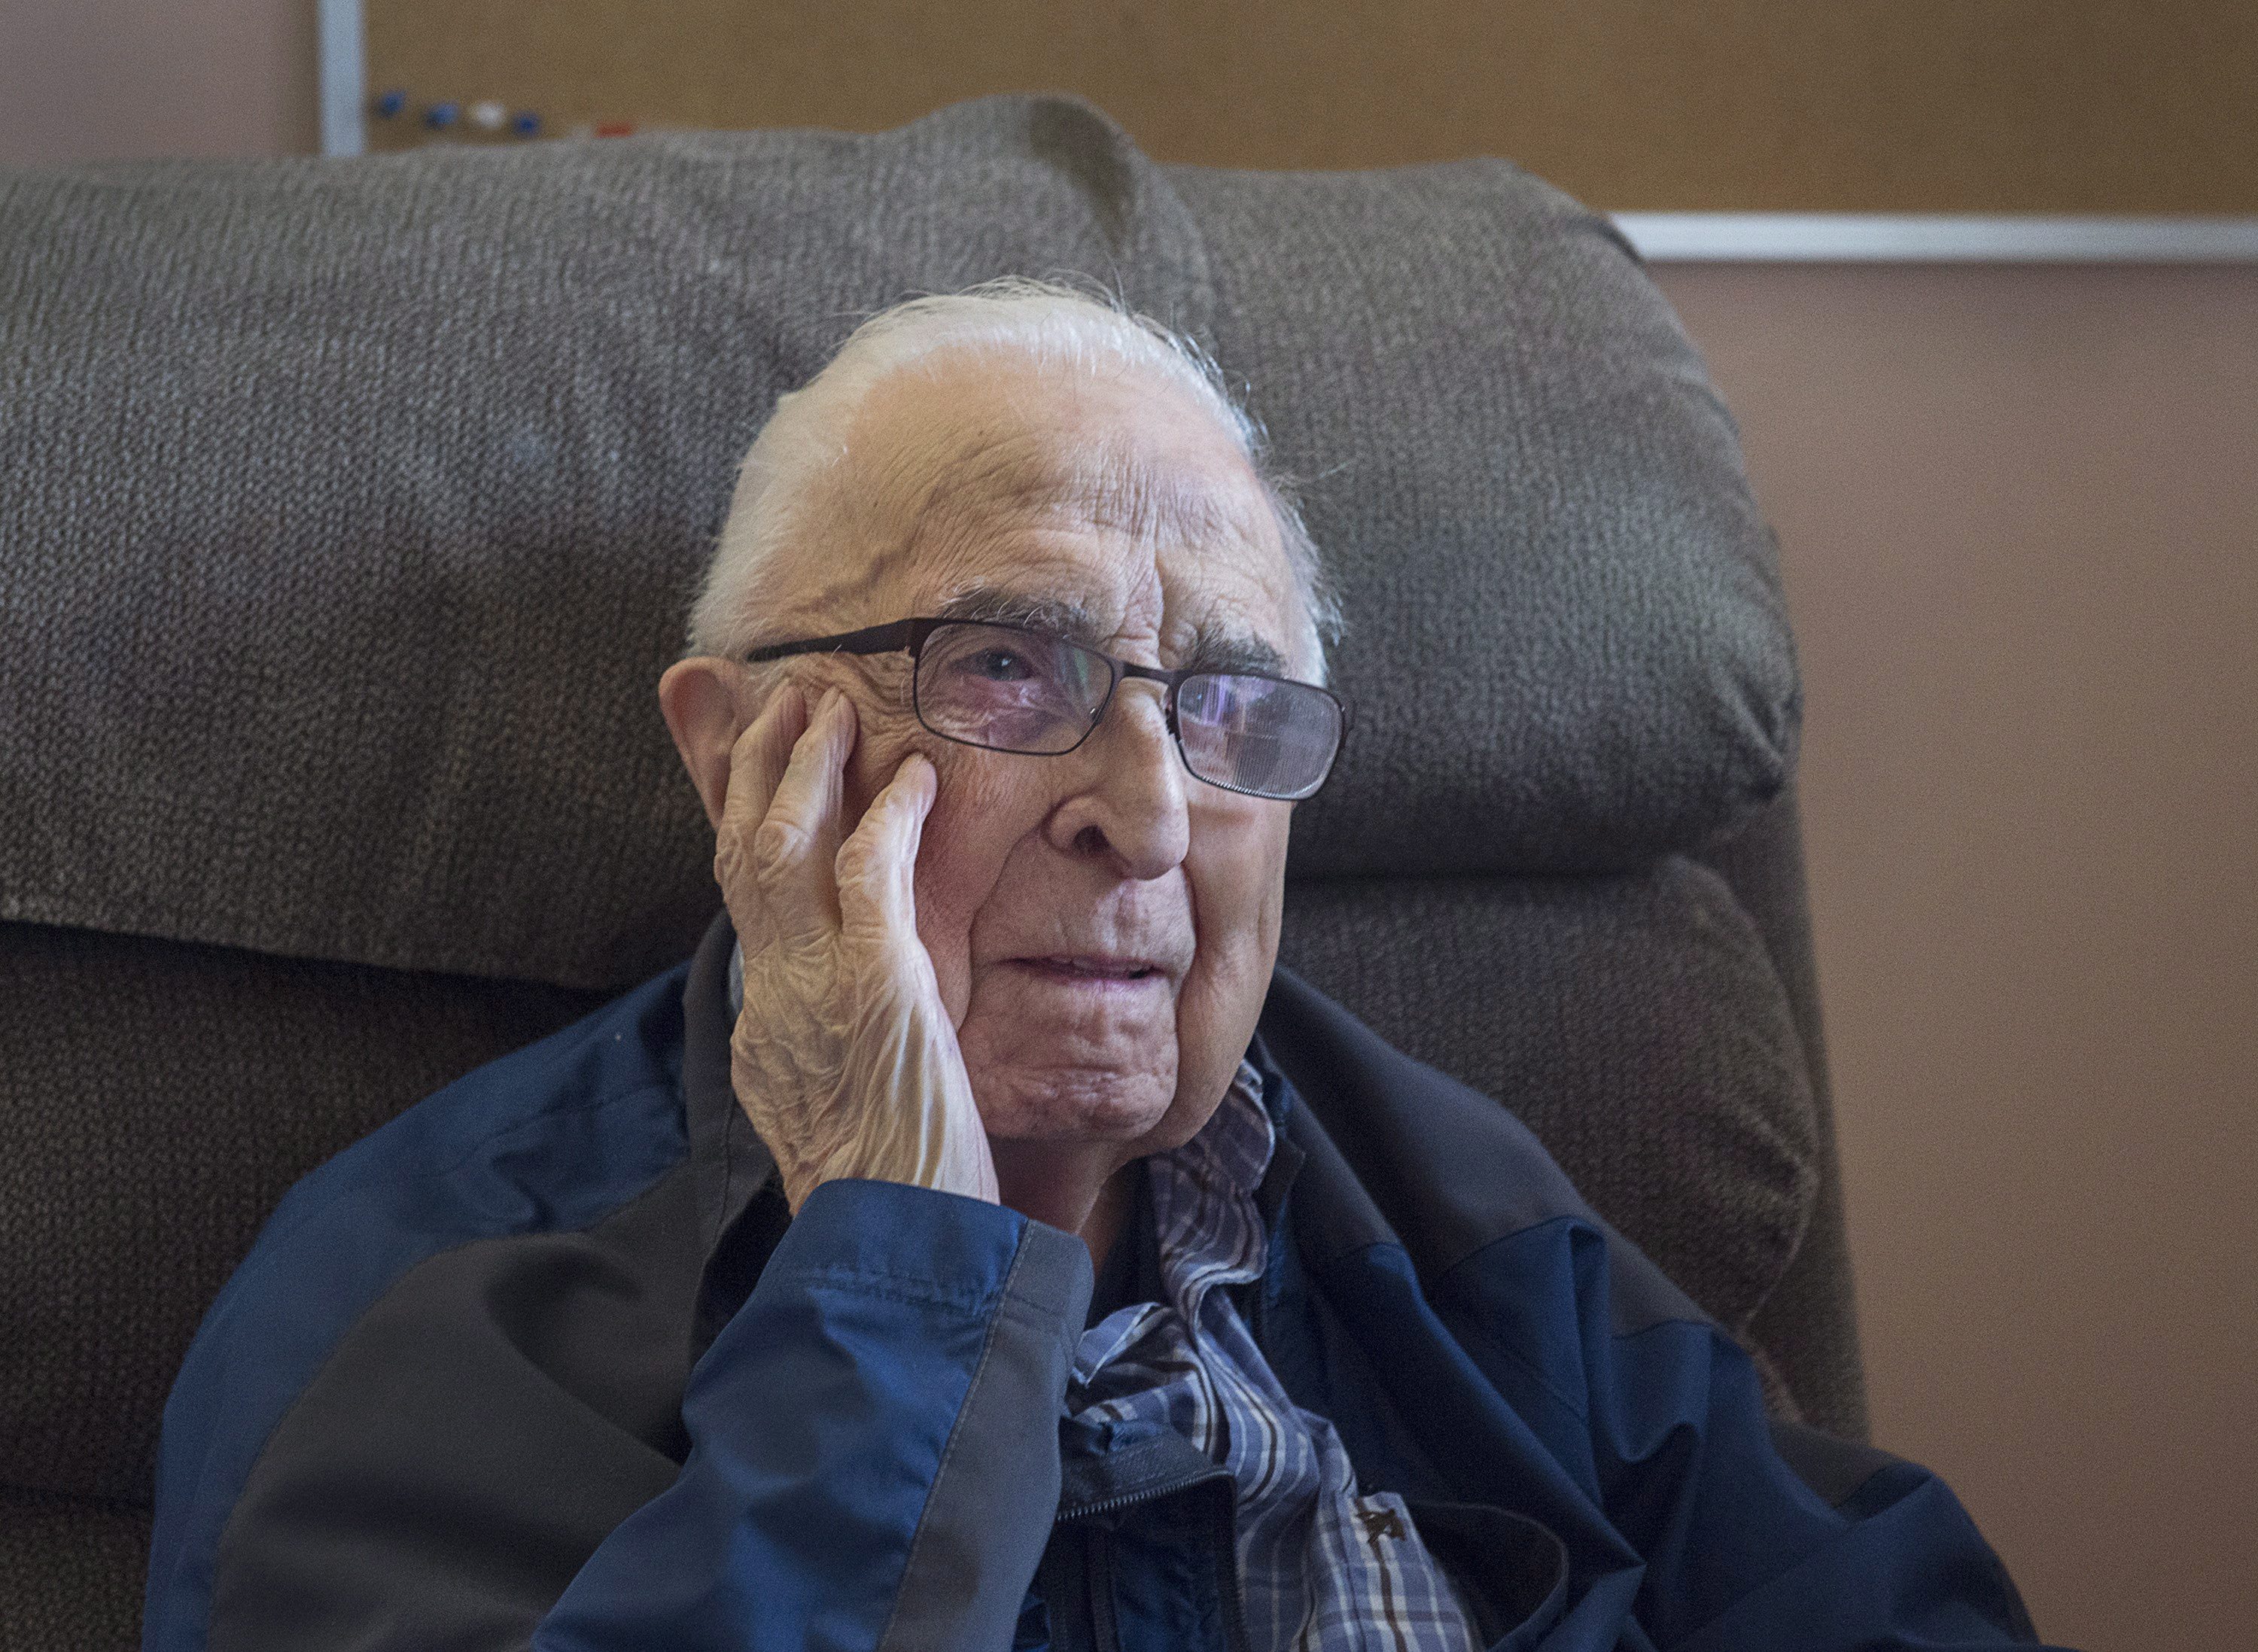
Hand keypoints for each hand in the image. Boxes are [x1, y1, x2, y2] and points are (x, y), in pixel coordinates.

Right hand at [715, 684, 998, 1211]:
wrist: (894, 1249)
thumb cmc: (890, 1193)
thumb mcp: (834, 1109)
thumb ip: (822, 1050)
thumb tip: (816, 1025)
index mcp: (764, 1026)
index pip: (739, 901)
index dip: (741, 823)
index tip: (752, 769)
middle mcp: (771, 996)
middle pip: (740, 854)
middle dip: (753, 770)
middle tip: (779, 704)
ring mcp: (813, 985)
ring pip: (781, 846)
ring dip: (804, 769)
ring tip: (827, 710)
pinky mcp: (872, 985)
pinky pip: (868, 873)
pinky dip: (885, 816)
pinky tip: (912, 778)